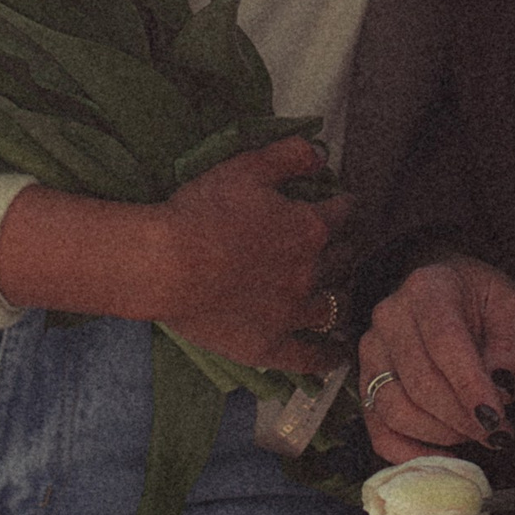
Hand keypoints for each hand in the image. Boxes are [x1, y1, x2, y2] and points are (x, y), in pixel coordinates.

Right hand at [0, 140, 351, 374]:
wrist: (167, 263)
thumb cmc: (202, 210)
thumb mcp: (247, 167)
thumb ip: (289, 156)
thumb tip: (322, 156)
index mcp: (309, 227)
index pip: (340, 213)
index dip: (344, 206)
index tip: (344, 206)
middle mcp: (310, 271)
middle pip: (343, 261)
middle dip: (347, 251)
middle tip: (347, 249)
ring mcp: (292, 312)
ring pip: (333, 307)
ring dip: (341, 299)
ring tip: (344, 298)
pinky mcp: (271, 345)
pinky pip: (308, 356)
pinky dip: (326, 357)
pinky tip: (337, 358)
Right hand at [360, 256, 514, 460]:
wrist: (447, 288)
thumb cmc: (482, 301)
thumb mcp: (512, 309)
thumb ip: (511, 347)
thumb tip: (501, 389)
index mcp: (428, 289)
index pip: (444, 343)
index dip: (470, 388)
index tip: (496, 421)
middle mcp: (389, 316)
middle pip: (420, 383)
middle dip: (462, 419)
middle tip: (497, 434)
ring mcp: (370, 350)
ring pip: (395, 409)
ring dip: (439, 434)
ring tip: (474, 434)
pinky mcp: (364, 381)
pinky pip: (378, 429)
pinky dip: (408, 453)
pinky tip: (443, 457)